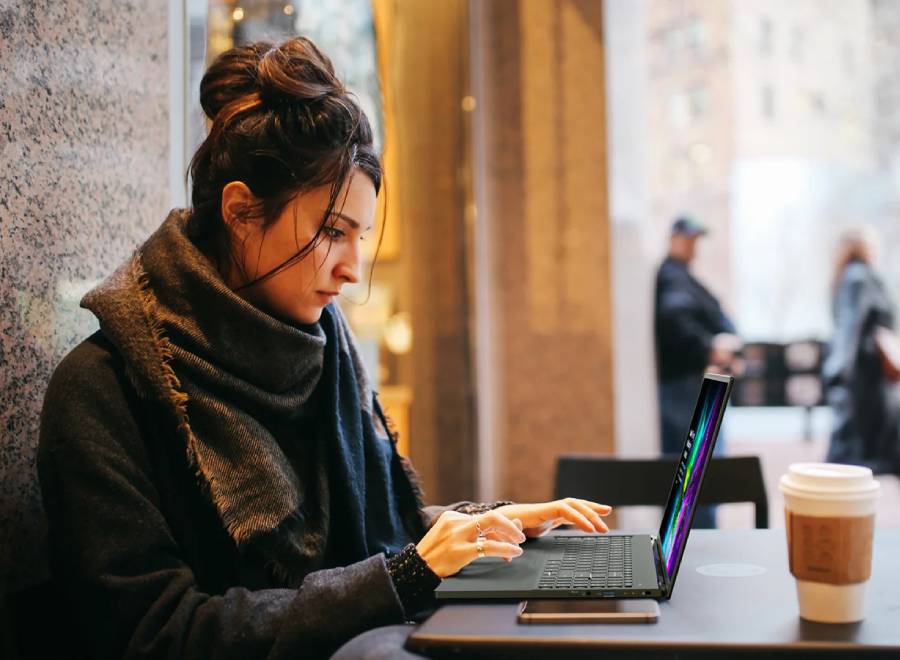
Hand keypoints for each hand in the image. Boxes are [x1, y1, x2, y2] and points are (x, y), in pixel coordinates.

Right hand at [416, 510, 525, 577]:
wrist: (415, 569)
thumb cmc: (434, 557)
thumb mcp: (450, 539)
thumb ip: (471, 534)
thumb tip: (497, 532)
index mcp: (452, 517)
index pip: (483, 518)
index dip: (500, 527)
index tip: (510, 534)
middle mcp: (456, 521)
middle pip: (491, 517)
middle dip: (509, 525)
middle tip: (520, 536)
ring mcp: (457, 535)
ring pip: (492, 526)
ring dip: (510, 534)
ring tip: (518, 545)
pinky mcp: (460, 550)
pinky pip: (489, 546)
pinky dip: (505, 548)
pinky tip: (513, 552)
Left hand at [493, 499, 611, 538]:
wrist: (495, 520)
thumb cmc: (497, 526)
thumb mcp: (501, 532)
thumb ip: (508, 538)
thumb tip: (514, 545)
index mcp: (537, 512)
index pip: (563, 510)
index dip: (578, 518)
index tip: (590, 529)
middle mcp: (545, 509)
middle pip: (572, 505)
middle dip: (590, 514)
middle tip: (604, 528)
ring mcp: (549, 512)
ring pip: (574, 506)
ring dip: (590, 509)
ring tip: (608, 512)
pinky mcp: (550, 518)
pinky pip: (571, 514)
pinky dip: (583, 515)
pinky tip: (593, 520)